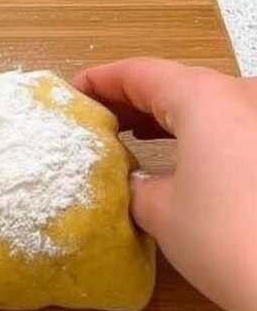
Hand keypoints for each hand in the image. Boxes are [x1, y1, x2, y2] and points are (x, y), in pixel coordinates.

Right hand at [74, 57, 256, 310]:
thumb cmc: (225, 237)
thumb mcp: (159, 211)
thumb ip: (134, 183)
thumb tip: (132, 179)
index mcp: (205, 97)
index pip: (140, 73)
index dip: (100, 80)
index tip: (71, 95)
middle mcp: (244, 94)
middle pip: (178, 84)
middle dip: (133, 99)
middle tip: (97, 121)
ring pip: (210, 105)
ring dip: (170, 117)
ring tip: (133, 137)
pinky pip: (234, 126)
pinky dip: (202, 134)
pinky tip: (184, 158)